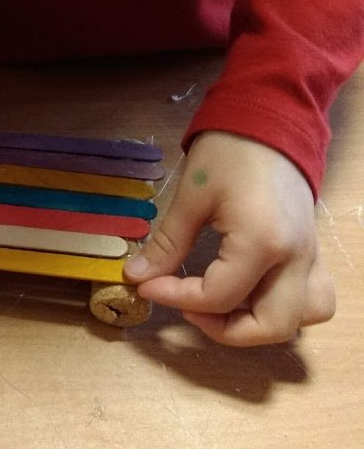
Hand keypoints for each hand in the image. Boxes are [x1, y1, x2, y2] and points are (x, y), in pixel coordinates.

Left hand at [123, 131, 335, 345]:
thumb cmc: (230, 150)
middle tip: (187, 306)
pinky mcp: (311, 251)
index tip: (147, 285)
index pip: (218, 297)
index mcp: (262, 242)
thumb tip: (137, 276)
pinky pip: (311, 298)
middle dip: (222, 329)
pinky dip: (284, 308)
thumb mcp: (191, 197)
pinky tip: (250, 293)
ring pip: (300, 319)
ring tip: (221, 305)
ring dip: (259, 325)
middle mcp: (294, 258)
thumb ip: (167, 243)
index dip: (175, 297)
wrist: (270, 119)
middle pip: (269, 326)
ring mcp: (309, 256)